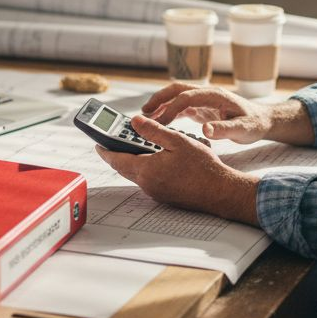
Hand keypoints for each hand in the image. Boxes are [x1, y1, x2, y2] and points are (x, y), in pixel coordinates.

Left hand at [96, 115, 259, 224]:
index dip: (104, 150)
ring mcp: (156, 192)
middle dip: (118, 154)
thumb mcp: (177, 141)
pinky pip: (149, 180)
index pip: (116, 159)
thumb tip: (135, 121)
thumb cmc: (202, 168)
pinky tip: (159, 158)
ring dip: (134, 160)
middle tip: (114, 140)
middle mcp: (147, 184)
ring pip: (137, 174)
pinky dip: (147, 167)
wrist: (220, 192)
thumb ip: (154, 131)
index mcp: (146, 170)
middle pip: (124, 168)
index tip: (97, 142)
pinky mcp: (165, 196)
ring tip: (139, 144)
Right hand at [142, 84, 276, 143]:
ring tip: (146, 118)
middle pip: (177, 90)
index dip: (170, 108)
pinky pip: (181, 106)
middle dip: (159, 99)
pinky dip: (168, 111)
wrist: (262, 120)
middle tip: (143, 113)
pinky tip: (159, 122)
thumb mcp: (243, 130)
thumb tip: (206, 129)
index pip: (186, 97)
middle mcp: (207, 94)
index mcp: (215, 96)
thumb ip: (225, 130)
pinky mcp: (202, 107)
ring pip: (176, 96)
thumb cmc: (254, 124)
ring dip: (161, 104)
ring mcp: (203, 99)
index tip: (158, 122)